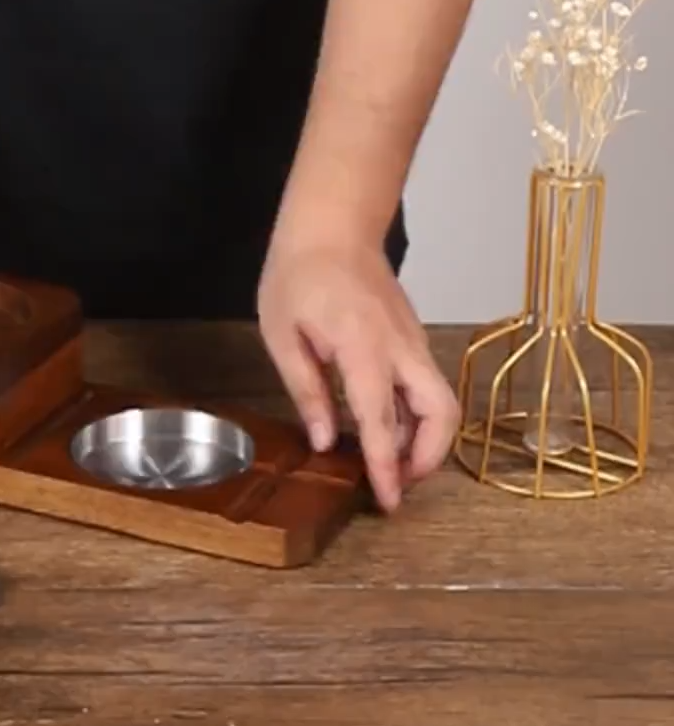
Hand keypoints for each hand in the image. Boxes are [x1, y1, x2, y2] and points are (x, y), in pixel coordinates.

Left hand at [257, 238, 458, 511]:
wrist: (332, 225)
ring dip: (424, 438)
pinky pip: (425, 383)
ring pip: (440, 399)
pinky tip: (384, 425)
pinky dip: (416, 413)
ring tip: (388, 461)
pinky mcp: (412, 336)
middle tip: (397, 483)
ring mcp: (412, 339)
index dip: (386, 466)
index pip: (382, 420)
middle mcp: (400, 346)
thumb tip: (326, 441)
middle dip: (429, 458)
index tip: (389, 501)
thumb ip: (307, 391)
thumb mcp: (283, 336)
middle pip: (442, 412)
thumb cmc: (298, 275)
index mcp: (362, 347)